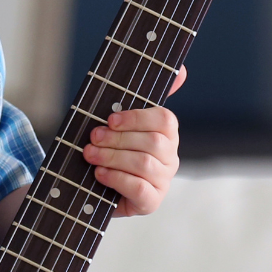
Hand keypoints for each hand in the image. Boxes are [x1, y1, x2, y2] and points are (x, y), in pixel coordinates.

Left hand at [85, 65, 183, 216]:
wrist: (92, 188)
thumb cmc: (109, 151)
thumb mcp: (119, 124)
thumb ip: (141, 98)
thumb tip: (182, 69)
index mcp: (167, 135)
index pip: (165, 120)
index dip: (136, 118)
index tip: (110, 119)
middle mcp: (170, 158)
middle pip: (152, 142)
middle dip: (118, 139)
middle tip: (92, 138)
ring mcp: (163, 181)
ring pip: (144, 164)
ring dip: (113, 157)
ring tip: (90, 155)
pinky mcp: (151, 202)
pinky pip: (140, 188)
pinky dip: (117, 178)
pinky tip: (99, 173)